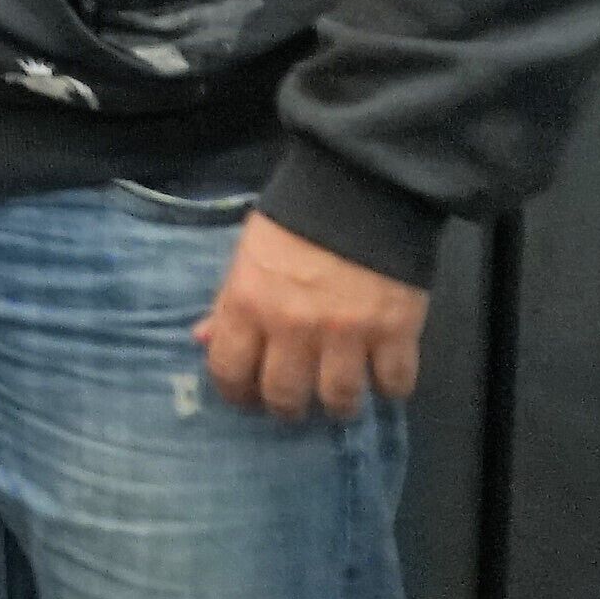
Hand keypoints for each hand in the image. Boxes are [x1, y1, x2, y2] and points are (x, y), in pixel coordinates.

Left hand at [196, 214, 425, 420]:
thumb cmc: (293, 222)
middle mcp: (293, 328)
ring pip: (339, 399)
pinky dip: (390, 388)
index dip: (237, 393)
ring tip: (339, 399)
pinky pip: (394, 383)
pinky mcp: (395, 332)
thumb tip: (203, 340)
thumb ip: (228, 305)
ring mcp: (346, 334)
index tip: (247, 398)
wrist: (358, 191)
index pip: (229, 371)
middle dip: (287, 408)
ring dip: (338, 406)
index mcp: (248, 305)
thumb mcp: (246, 257)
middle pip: (285, 396)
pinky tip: (382, 379)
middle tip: (295, 402)